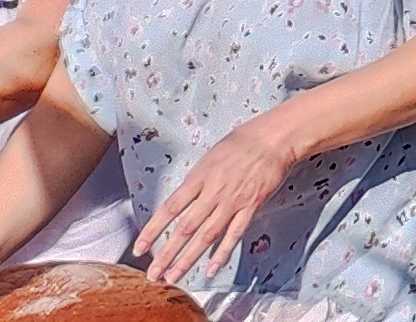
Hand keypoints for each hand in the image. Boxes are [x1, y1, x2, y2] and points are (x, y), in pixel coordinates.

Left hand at [136, 106, 314, 287]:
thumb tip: (184, 200)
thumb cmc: (244, 141)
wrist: (275, 138)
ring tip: (174, 277)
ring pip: (206, 236)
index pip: (170, 208)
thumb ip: (197, 180)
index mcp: (200, 177)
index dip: (153, 230)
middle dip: (167, 254)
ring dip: (188, 259)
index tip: (139, 248)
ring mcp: (232, 202)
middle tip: (154, 274)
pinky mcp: (250, 207)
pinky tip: (211, 269)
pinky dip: (222, 253)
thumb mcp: (211, 156)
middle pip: (185, 228)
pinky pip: (234, 234)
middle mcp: (213, 193)